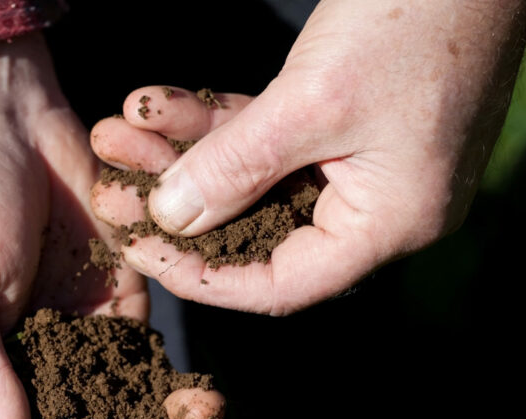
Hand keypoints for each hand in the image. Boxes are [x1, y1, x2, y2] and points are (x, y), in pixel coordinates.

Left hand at [90, 0, 525, 314]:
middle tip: (110, 186)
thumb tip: (169, 218)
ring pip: (256, 176)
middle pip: (257, 228)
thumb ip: (235, 166)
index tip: (138, 247)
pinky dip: (218, 122)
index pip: (280, 284)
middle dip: (178, 202)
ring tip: (118, 131)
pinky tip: (157, 102)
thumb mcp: (311, 102)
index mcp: (389, 225)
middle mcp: (379, 207)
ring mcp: (366, 163)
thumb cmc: (415, 20)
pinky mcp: (352, 121)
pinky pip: (273, 136)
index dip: (201, 274)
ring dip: (186, 153)